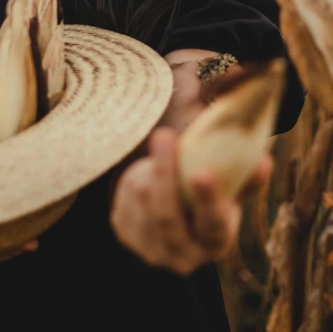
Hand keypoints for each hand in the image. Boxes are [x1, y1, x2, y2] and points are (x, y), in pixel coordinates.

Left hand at [109, 127, 271, 274]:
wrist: (167, 221)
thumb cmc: (203, 201)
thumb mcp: (225, 195)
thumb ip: (242, 179)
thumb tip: (264, 161)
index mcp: (214, 243)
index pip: (212, 225)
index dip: (208, 199)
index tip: (203, 171)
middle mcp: (181, 255)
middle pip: (167, 217)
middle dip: (165, 174)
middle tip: (165, 134)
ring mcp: (149, 249)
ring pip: (142, 199)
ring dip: (150, 167)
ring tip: (163, 145)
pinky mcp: (125, 233)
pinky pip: (126, 196)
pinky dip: (136, 175)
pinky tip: (145, 172)